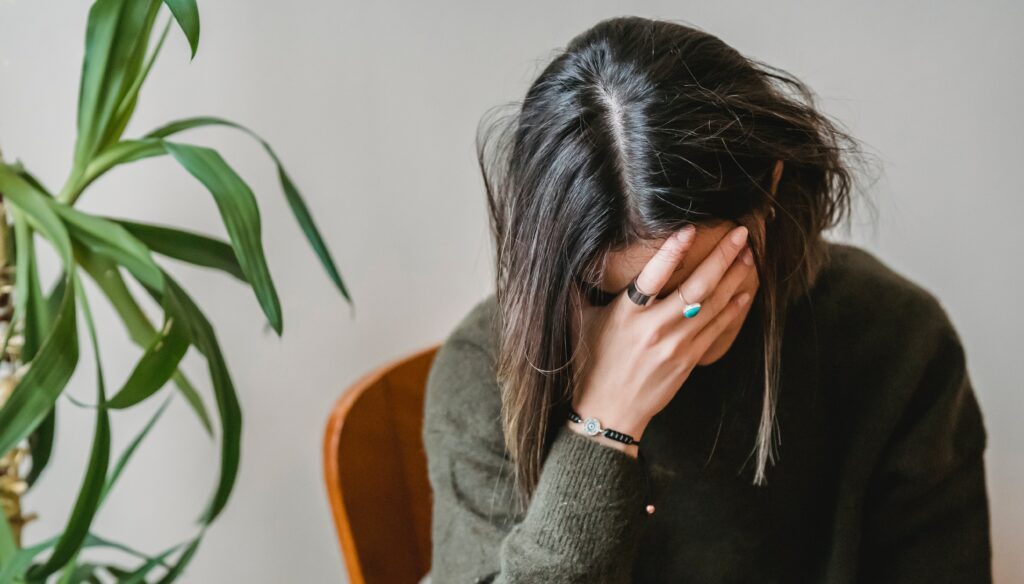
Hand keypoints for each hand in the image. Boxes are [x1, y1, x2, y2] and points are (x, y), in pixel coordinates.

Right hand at [568, 223, 754, 456]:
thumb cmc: (591, 365)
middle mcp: (654, 328)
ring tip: (747, 255)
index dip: (671, 251)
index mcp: (626, 314)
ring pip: (713, 305)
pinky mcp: (688, 360)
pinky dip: (733, 309)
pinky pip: (716, 329)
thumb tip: (569, 258)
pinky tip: (745, 292)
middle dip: (722, 257)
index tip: (689, 229)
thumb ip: (578, 290)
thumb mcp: (580, 323)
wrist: (609, 412)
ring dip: (734, 278)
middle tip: (740, 234)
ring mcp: (675, 345)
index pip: (652, 275)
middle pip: (696, 287)